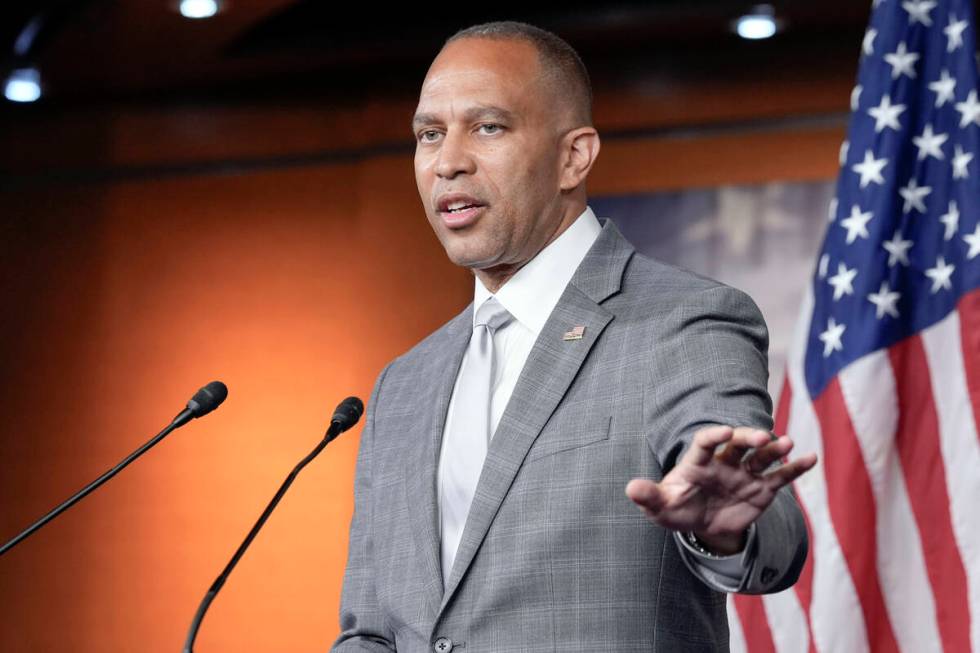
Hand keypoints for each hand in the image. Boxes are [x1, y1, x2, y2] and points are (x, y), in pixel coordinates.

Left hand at [625, 425, 816, 554]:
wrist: (702, 525)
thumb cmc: (677, 508)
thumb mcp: (660, 508)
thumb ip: (648, 497)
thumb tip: (630, 489)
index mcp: (698, 462)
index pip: (706, 442)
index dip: (715, 435)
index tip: (726, 432)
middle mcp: (724, 462)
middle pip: (738, 444)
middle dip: (749, 438)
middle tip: (762, 437)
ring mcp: (745, 473)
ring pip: (761, 457)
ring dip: (775, 449)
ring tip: (789, 444)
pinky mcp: (762, 488)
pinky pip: (780, 477)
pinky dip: (795, 468)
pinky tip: (811, 458)